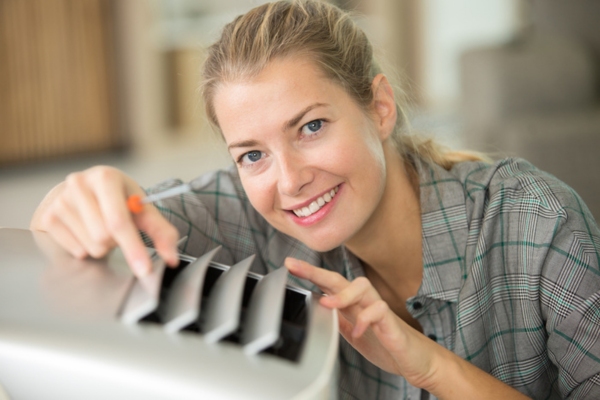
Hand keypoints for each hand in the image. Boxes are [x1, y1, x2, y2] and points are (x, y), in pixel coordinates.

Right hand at [30, 166, 179, 275]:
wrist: (86, 189)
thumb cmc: (119, 199)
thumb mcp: (142, 209)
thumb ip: (162, 232)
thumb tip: (172, 258)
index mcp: (106, 177)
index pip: (119, 221)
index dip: (133, 248)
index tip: (144, 270)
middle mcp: (79, 184)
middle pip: (104, 237)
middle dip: (117, 241)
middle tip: (117, 228)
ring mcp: (60, 200)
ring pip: (91, 247)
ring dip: (103, 246)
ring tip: (101, 228)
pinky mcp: (48, 217)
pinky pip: (75, 251)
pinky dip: (87, 248)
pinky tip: (86, 232)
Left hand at [285, 257, 442, 388]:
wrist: (415, 360)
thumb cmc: (385, 343)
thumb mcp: (352, 333)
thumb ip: (337, 320)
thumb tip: (316, 309)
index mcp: (353, 304)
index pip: (329, 284)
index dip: (310, 274)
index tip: (290, 265)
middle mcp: (364, 301)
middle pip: (341, 278)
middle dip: (316, 271)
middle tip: (296, 266)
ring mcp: (379, 309)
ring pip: (362, 286)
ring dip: (342, 294)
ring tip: (327, 304)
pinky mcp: (392, 322)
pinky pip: (379, 310)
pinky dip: (366, 318)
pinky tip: (359, 330)